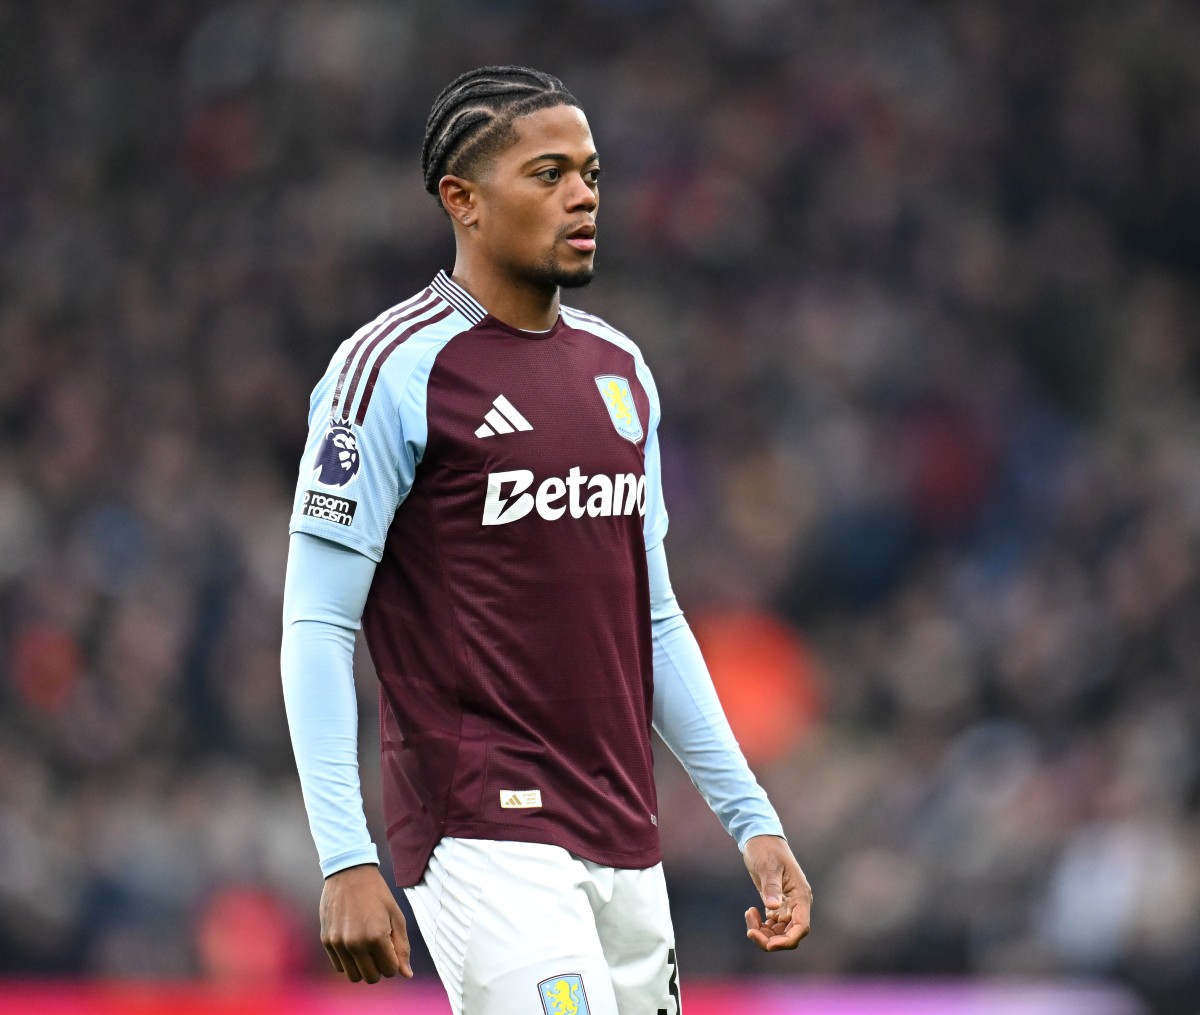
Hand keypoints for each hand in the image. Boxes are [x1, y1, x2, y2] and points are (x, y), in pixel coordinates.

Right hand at [320, 863, 413, 982]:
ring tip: (367, 947)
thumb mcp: (396, 916)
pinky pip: (339, 966)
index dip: (394, 962)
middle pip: (371, 978)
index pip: (390, 971)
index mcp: (376, 937)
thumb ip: (402, 947)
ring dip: (363, 967)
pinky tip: (354, 942)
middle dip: (379, 968)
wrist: (349, 872)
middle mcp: (355, 944)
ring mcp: (338, 943)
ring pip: (353, 976)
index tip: (392, 947)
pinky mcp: (326, 940)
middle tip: (380, 948)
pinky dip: (348, 961)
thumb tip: (407, 974)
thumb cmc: (377, 893)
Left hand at [742, 834, 812, 951]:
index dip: (788, 940)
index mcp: (801, 896)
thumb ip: (771, 887)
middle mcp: (797, 905)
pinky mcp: (776, 906)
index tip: (769, 944)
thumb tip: (772, 908)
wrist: (760, 840)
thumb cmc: (767, 850)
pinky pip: (771, 927)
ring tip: (749, 914)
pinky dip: (760, 926)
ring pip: (779, 934)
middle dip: (770, 940)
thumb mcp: (768, 866)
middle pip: (789, 935)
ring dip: (763, 933)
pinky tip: (750, 913)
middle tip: (750, 931)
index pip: (802, 927)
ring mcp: (787, 907)